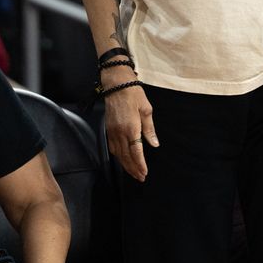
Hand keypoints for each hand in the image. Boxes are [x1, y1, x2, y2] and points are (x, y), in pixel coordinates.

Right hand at [103, 66, 157, 181]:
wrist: (116, 84)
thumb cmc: (134, 94)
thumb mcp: (146, 109)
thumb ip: (149, 129)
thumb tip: (154, 144)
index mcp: (131, 128)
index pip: (136, 152)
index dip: (140, 164)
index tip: (144, 173)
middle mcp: (120, 132)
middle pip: (126, 156)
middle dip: (133, 169)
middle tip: (140, 178)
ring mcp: (112, 131)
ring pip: (118, 154)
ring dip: (126, 165)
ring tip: (133, 173)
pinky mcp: (108, 129)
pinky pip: (112, 147)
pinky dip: (118, 156)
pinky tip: (123, 160)